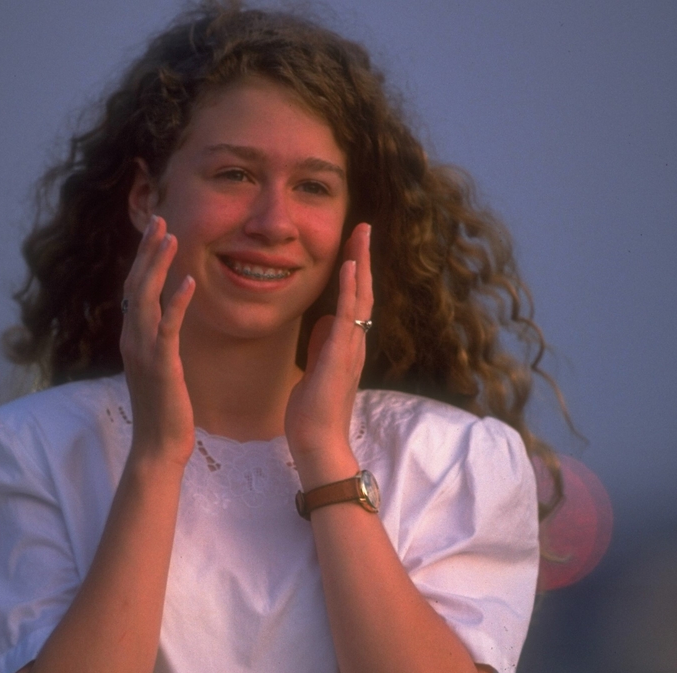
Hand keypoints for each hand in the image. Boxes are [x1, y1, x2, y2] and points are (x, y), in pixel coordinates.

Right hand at [120, 215, 195, 465]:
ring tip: (173, 237)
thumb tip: (163, 326)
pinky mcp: (161, 364)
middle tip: (161, 220)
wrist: (159, 445)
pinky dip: (177, 302)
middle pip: (135, 284)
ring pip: (146, 298)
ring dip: (158, 265)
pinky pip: (168, 326)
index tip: (157, 234)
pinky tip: (189, 281)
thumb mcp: (159, 370)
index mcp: (132, 339)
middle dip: (148, 250)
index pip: (134, 290)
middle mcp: (132, 339)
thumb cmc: (164, 410)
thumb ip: (157, 344)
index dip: (143, 260)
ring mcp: (143, 351)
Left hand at [285, 222, 372, 487]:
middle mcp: (355, 343)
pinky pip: (348, 316)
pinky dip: (350, 290)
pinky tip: (350, 267)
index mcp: (348, 345)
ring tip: (361, 233)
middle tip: (363, 226)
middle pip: (363, 291)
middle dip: (363, 257)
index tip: (353, 244)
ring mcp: (350, 348)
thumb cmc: (313, 413)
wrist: (317, 442)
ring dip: (361, 263)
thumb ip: (321, 345)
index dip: (356, 271)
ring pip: (360, 297)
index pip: (355, 300)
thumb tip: (323, 322)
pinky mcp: (340, 356)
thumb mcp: (314, 370)